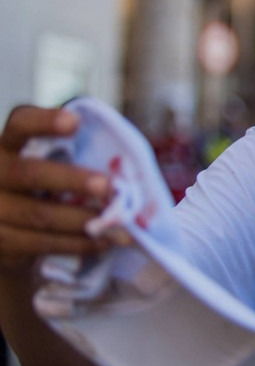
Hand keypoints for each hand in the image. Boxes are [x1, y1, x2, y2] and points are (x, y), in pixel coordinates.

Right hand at [0, 106, 110, 271]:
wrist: (13, 237)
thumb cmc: (47, 190)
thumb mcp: (56, 166)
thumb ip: (79, 156)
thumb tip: (132, 162)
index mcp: (9, 146)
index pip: (21, 124)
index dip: (44, 122)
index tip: (75, 122)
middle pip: (29, 173)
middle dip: (72, 180)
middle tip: (108, 186)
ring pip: (39, 215)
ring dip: (82, 219)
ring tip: (117, 221)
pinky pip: (40, 244)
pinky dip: (77, 243)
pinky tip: (103, 241)